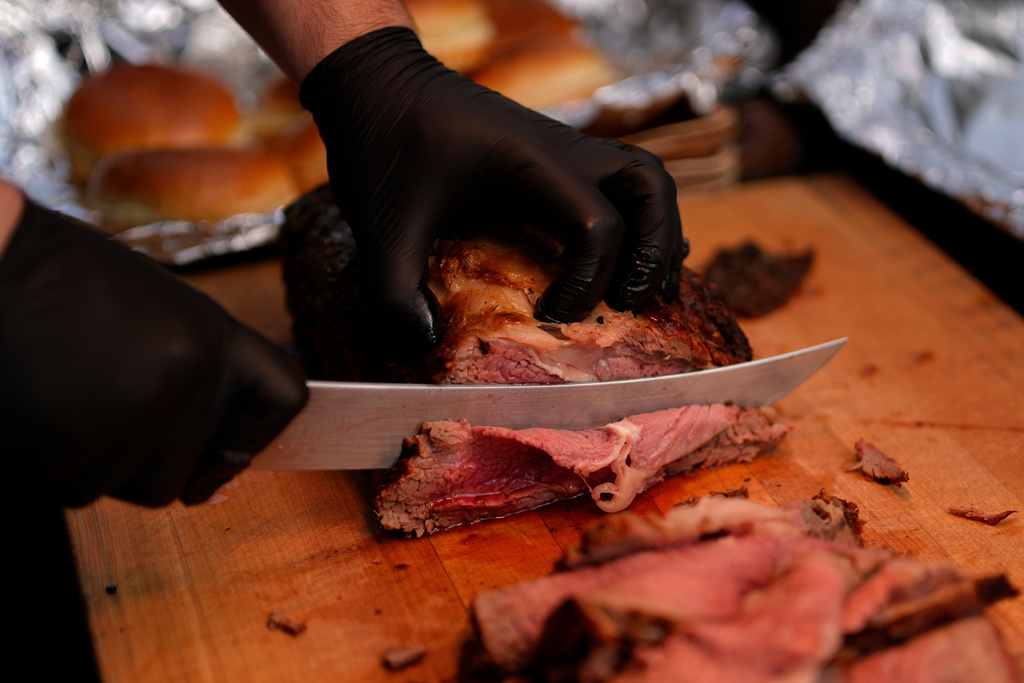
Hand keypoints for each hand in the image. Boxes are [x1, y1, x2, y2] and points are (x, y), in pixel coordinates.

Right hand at [0, 200, 307, 506]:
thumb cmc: (56, 278)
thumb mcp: (154, 307)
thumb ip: (194, 370)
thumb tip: (227, 449)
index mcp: (213, 336)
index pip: (283, 400)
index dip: (254, 435)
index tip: (228, 450)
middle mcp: (186, 377)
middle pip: (179, 475)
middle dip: (134, 459)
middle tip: (91, 399)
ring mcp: (127, 414)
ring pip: (116, 487)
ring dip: (81, 460)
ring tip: (56, 389)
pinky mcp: (61, 446)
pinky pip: (57, 485)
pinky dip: (36, 461)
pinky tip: (28, 402)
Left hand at [300, 27, 685, 354]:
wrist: (376, 81)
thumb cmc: (383, 144)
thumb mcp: (381, 225)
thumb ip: (393, 292)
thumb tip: (424, 340)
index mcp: (532, 164)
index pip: (598, 225)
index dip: (588, 281)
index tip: (553, 316)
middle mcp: (562, 149)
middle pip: (650, 186)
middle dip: (653, 248)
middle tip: (630, 300)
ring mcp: (562, 146)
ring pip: (645, 175)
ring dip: (657, 230)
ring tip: (643, 286)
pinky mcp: (552, 153)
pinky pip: (620, 177)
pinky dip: (636, 215)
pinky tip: (624, 255)